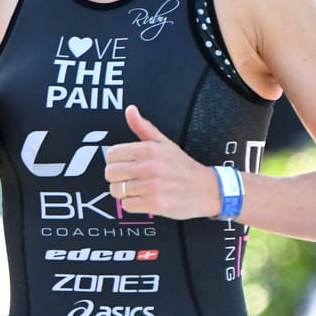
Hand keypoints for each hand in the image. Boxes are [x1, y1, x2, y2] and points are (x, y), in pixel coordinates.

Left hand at [104, 105, 218, 219]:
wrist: (206, 189)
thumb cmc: (182, 166)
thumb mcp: (164, 143)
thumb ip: (143, 127)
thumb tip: (130, 109)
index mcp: (149, 149)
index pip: (111, 154)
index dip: (114, 161)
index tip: (124, 164)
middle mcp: (149, 166)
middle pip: (110, 173)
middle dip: (117, 177)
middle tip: (130, 178)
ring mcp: (151, 186)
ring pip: (116, 190)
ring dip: (124, 192)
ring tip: (138, 189)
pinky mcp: (154, 204)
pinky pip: (126, 206)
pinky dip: (132, 204)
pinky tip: (143, 198)